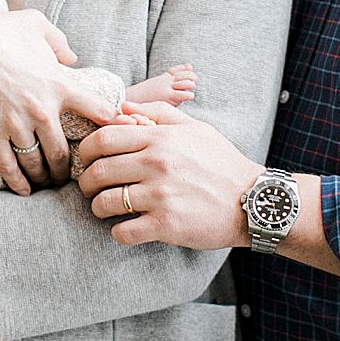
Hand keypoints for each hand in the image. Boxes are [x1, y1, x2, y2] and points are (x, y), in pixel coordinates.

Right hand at [0, 6, 121, 194]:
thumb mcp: (36, 24)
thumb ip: (60, 42)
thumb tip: (72, 58)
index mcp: (59, 84)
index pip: (98, 112)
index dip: (112, 125)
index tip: (116, 135)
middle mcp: (42, 109)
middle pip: (64, 152)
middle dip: (69, 168)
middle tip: (72, 175)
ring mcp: (16, 124)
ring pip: (37, 164)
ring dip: (45, 178)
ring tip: (48, 184)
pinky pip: (8, 166)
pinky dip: (18, 183)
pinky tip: (24, 190)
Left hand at [76, 101, 258, 248]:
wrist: (253, 200)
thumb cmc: (222, 163)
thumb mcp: (196, 128)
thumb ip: (158, 113)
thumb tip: (124, 107)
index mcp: (160, 138)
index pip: (103, 138)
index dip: (86, 150)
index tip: (88, 160)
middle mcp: (157, 164)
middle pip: (98, 171)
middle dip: (86, 181)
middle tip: (90, 187)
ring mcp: (161, 196)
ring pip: (105, 203)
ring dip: (98, 208)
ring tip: (105, 208)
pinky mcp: (167, 225)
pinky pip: (123, 232)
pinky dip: (118, 233)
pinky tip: (127, 228)